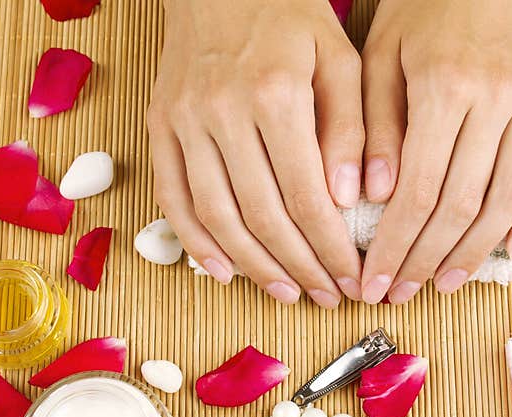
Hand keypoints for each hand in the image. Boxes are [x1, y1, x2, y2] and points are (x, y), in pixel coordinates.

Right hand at [148, 0, 364, 307]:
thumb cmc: (288, 16)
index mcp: (275, 93)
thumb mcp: (338, 57)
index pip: (306, 196)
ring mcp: (183, 121)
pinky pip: (173, 197)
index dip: (330, 249)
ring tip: (286, 293)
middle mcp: (222, 111)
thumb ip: (350, 128)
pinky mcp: (159, 126)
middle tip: (327, 295)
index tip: (352, 278)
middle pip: (262, 216)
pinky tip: (224, 271)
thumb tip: (351, 200)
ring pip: (217, 216)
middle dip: (299, 266)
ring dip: (253, 266)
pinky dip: (196, 242)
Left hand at [359, 0, 511, 303]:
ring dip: (477, 251)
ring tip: (447, 284)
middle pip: (462, 204)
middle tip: (401, 293)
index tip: (374, 282)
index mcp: (445, 87)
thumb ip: (375, 129)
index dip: (395, 247)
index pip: (418, 191)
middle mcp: (497, 98)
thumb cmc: (421, 11)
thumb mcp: (378, 59)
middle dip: (427, 259)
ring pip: (509, 198)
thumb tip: (375, 200)